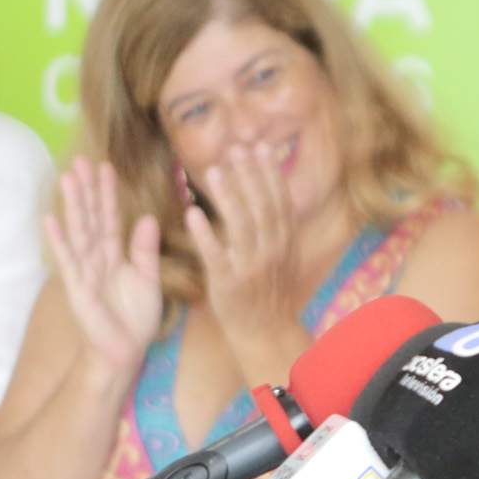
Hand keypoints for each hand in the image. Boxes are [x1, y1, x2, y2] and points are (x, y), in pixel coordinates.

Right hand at [43, 158, 163, 374]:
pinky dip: (59, 240)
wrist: (125, 350)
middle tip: (81, 160)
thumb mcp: (148, 279)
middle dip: (87, 190)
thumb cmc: (135, 317)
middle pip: (91, 217)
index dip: (108, 193)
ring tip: (67, 178)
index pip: (110, 217)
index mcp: (115, 254)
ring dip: (72, 206)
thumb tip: (147, 218)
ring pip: (79, 232)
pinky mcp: (77, 287)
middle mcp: (97, 257)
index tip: (105, 166)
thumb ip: (145, 249)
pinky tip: (50, 219)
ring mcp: (84, 270)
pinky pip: (68, 260)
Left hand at [183, 144, 302, 343]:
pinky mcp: (230, 283)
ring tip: (212, 171)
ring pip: (242, 226)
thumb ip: (278, 225)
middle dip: (250, 176)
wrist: (266, 332)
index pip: (280, 200)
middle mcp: (273, 250)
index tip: (260, 146)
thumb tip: (274, 189)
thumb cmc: (270, 290)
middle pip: (262, 206)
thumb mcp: (284, 255)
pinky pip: (216, 255)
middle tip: (237, 148)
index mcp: (286, 241)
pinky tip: (193, 213)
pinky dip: (205, 234)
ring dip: (228, 197)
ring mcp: (252, 267)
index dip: (271, 173)